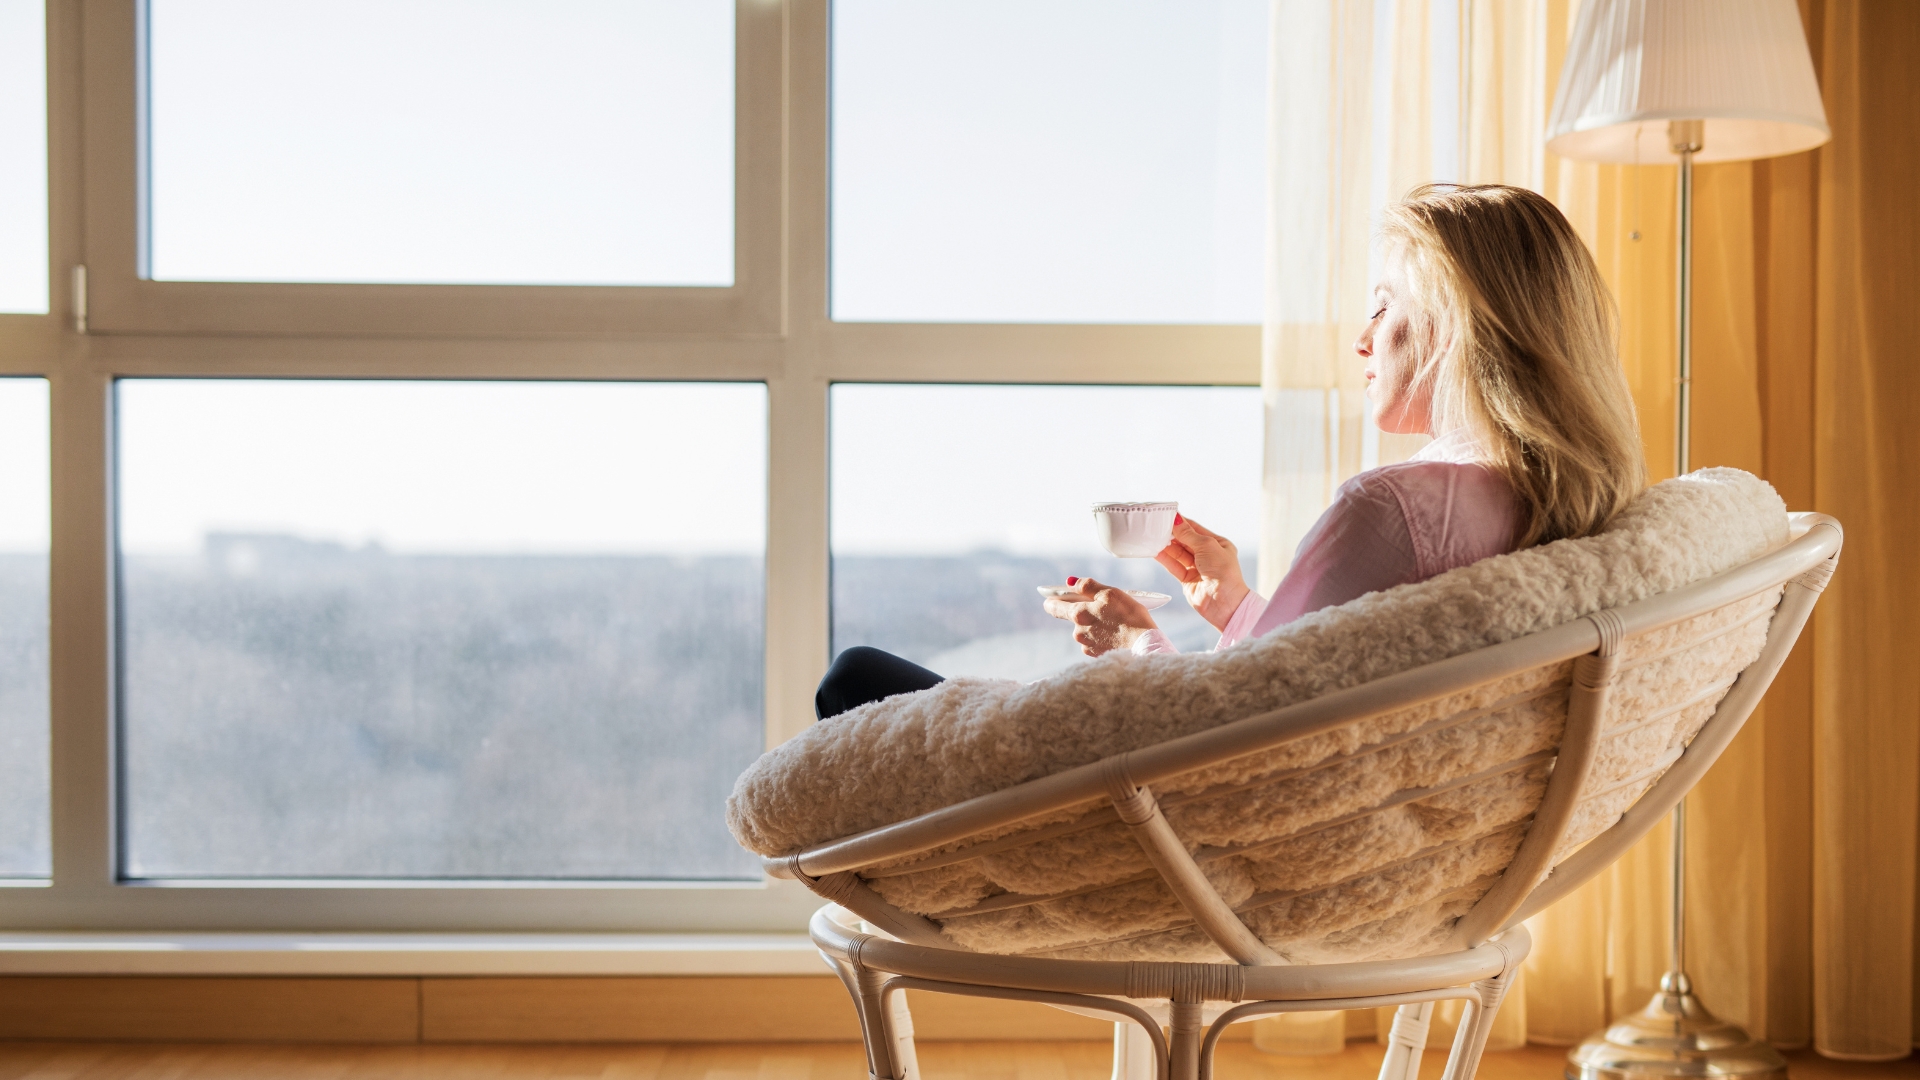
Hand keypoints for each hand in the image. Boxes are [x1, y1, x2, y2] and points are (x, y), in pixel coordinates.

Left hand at [1043, 576, 1156, 656]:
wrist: (1144, 645)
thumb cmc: (1129, 616)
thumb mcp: (1110, 593)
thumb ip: (1087, 585)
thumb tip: (1070, 582)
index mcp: (1078, 614)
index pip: (1054, 606)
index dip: (1052, 600)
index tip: (1051, 598)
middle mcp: (1078, 632)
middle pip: (1074, 618)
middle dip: (1084, 612)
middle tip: (1103, 609)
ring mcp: (1087, 645)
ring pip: (1086, 630)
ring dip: (1095, 625)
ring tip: (1115, 622)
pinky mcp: (1097, 655)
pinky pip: (1094, 642)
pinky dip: (1102, 637)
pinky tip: (1115, 635)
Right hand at [1154, 515, 1249, 630]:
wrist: (1224, 603)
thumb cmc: (1223, 571)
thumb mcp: (1207, 546)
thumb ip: (1189, 534)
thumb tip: (1176, 520)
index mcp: (1217, 544)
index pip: (1196, 529)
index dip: (1182, 522)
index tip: (1167, 515)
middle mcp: (1207, 555)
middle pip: (1185, 541)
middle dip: (1172, 534)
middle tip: (1156, 525)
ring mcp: (1197, 568)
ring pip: (1178, 554)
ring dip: (1166, 546)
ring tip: (1153, 537)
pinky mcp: (1187, 580)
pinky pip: (1174, 566)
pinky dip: (1165, 559)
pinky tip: (1155, 551)